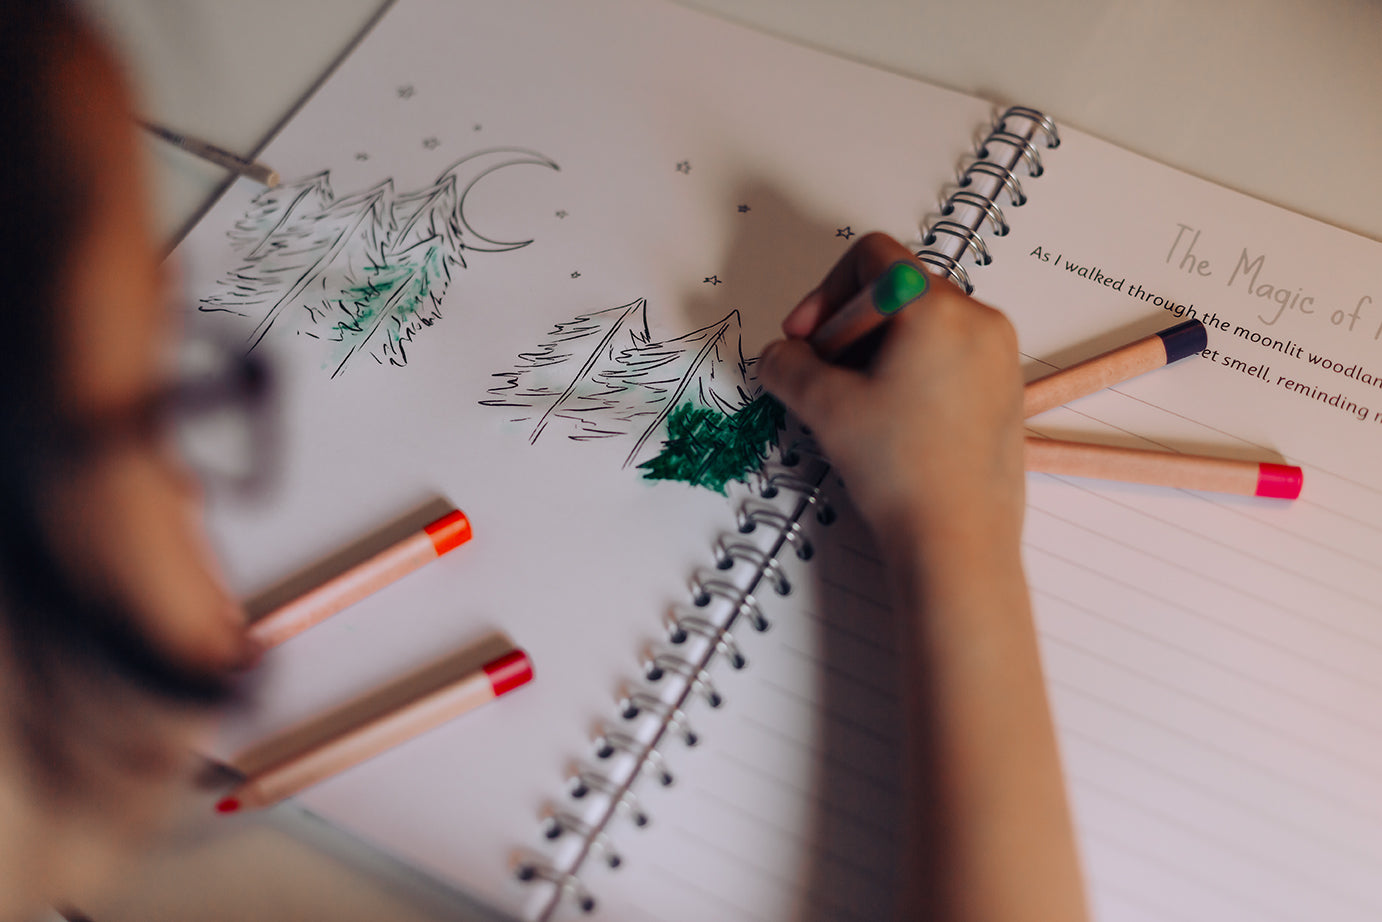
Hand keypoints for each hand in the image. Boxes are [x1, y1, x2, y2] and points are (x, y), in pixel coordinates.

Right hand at [759, 232, 1024, 556]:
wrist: (958, 543)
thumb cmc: (902, 471)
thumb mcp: (826, 408)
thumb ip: (788, 366)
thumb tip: (778, 356)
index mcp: (938, 309)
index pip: (872, 258)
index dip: (825, 293)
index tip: (807, 339)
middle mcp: (980, 322)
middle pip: (898, 291)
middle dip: (849, 328)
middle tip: (823, 375)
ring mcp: (999, 358)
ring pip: (923, 327)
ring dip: (877, 352)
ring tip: (854, 404)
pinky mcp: (1005, 393)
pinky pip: (950, 358)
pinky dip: (911, 373)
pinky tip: (889, 422)